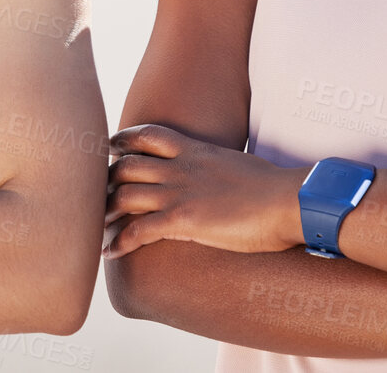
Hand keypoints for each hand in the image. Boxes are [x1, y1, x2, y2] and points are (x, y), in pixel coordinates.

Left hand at [102, 124, 306, 259]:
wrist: (290, 199)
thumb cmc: (275, 188)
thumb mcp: (239, 166)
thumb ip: (218, 168)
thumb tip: (219, 177)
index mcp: (196, 150)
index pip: (149, 134)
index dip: (124, 139)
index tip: (111, 147)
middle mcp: (181, 167)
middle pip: (127, 164)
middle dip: (106, 180)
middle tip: (96, 195)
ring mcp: (180, 192)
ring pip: (125, 194)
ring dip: (105, 211)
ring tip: (96, 226)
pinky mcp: (183, 220)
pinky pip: (138, 230)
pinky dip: (119, 241)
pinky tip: (110, 252)